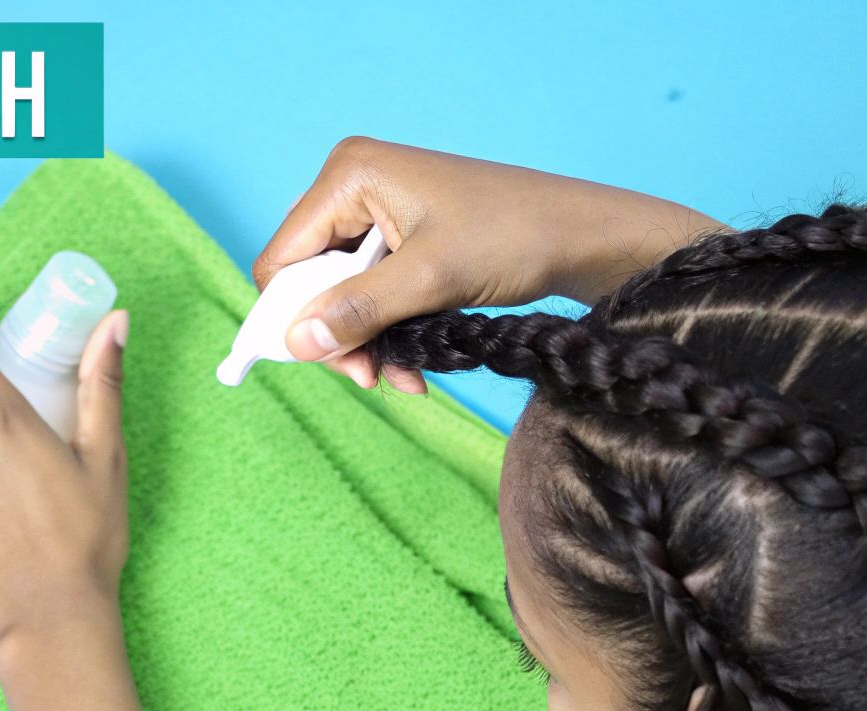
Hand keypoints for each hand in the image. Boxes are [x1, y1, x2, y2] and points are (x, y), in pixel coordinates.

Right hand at [251, 136, 721, 392]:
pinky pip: (375, 293)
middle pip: (310, 280)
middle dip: (339, 334)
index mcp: (349, 176)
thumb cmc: (514, 237)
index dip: (292, 316)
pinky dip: (390, 331)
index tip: (326, 362)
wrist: (582, 235)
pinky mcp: (403, 237)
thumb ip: (359, 310)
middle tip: (371, 377)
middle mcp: (355, 187)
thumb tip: (295, 342)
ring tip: (405, 378)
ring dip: (369, 342)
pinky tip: (416, 364)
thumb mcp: (430, 281)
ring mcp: (379, 212)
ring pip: (344, 295)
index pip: (284, 257)